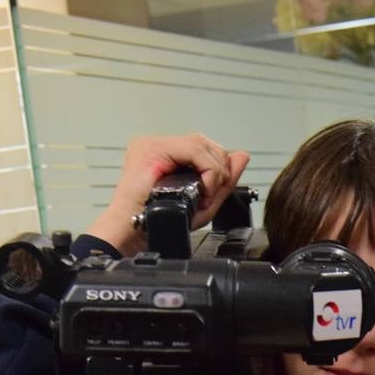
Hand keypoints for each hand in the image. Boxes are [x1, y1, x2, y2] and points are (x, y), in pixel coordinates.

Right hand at [86, 134, 250, 255]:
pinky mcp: (152, 148)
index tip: (215, 192)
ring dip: (214, 171)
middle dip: (219, 168)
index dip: (220, 167)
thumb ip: (223, 180)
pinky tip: (202, 190)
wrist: (132, 232)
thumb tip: (242, 156)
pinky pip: (193, 149)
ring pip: (201, 143)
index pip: (204, 148)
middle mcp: (158, 145)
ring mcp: (153, 144)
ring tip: (205, 194)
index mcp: (166, 155)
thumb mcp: (202, 202)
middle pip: (205, 142)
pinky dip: (207, 170)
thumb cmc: (158, 222)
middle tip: (211, 195)